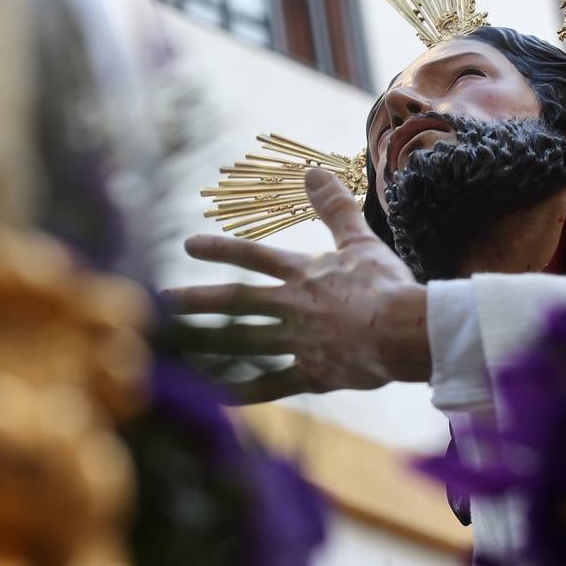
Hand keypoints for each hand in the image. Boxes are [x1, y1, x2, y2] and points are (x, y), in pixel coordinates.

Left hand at [164, 168, 429, 402]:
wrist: (403, 330)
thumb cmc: (385, 285)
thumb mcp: (359, 240)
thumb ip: (335, 206)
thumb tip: (313, 169)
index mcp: (304, 275)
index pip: (254, 257)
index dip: (221, 249)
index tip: (188, 245)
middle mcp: (292, 307)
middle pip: (236, 302)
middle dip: (197, 301)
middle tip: (161, 302)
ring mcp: (298, 343)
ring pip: (244, 341)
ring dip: (208, 341)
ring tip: (174, 345)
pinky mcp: (313, 374)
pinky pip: (272, 384)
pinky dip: (245, 391)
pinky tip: (216, 396)